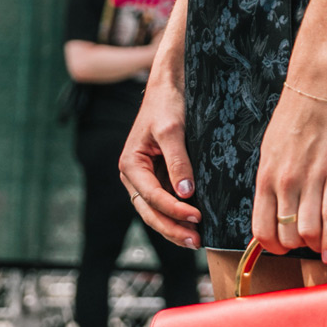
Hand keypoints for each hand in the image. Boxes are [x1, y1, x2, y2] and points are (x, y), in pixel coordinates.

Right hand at [118, 67, 201, 250]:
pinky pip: (167, 200)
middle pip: (150, 211)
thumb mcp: (172, 130)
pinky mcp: (160, 176)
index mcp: (130, 164)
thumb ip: (178, 162)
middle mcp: (134, 175)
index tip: (196, 217)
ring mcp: (147, 178)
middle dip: (172, 228)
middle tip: (195, 241)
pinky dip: (179, 213)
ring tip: (195, 240)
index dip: (173, 210)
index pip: (151, 196)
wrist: (171, 85)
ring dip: (174, 226)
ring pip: (157, 211)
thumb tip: (186, 194)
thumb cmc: (168, 103)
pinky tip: (195, 222)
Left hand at [252, 81, 326, 263]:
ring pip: (307, 233)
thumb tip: (274, 209)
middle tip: (305, 242)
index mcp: (265, 177)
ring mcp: (311, 179)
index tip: (283, 247)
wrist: (318, 85)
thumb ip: (271, 180)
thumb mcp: (270, 150)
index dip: (273, 247)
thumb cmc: (294, 114)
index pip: (261, 230)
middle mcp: (284, 182)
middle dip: (295, 247)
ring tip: (320, 242)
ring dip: (314, 244)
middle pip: (285, 236)